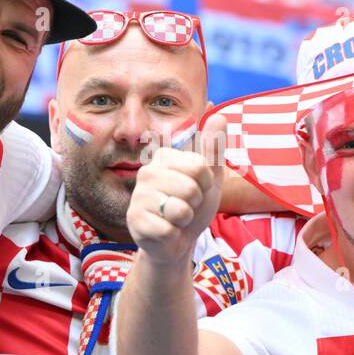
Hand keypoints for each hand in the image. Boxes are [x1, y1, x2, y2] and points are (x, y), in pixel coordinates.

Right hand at [127, 115, 226, 266]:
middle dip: (196, 203)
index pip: (201, 167)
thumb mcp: (209, 177)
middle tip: (185, 206)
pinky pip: (169, 229)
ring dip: (185, 220)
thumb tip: (218, 113)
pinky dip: (174, 235)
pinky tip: (165, 232)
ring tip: (176, 219)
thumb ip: (213, 148)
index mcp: (164, 157)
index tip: (197, 189)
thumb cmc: (192, 205)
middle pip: (192, 188)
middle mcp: (147, 172)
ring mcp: (139, 196)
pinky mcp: (135, 220)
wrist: (177, 240)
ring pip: (180, 210)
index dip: (206, 184)